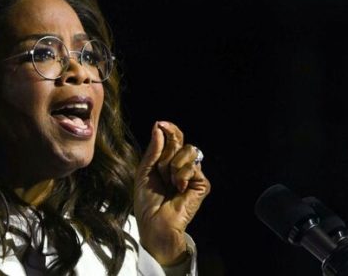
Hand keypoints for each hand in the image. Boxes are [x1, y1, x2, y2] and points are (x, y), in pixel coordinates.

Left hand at [133, 121, 210, 264]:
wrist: (154, 222)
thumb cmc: (147, 201)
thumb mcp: (145, 170)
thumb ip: (153, 149)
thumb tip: (158, 127)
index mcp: (168, 162)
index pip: (174, 139)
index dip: (170, 129)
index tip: (160, 124)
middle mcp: (181, 166)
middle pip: (181, 141)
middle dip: (168, 151)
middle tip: (161, 168)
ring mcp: (193, 175)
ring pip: (189, 151)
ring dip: (173, 165)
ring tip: (169, 182)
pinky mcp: (202, 184)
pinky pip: (193, 166)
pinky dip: (182, 175)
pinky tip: (178, 188)